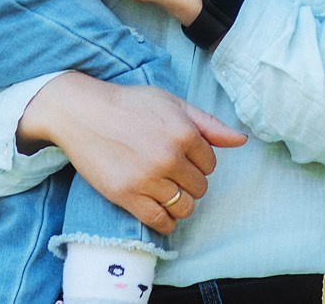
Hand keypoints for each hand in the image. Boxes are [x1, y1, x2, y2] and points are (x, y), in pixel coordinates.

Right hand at [17, 73, 245, 231]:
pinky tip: (159, 210)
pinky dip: (165, 222)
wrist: (82, 113)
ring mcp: (148, 179)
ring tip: (165, 191)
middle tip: (169, 171)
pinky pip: (160, 222)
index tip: (180, 155)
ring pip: (184, 207)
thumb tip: (241, 141)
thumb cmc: (128, 105)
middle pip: (200, 188)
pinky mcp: (127, 196)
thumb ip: (208, 124)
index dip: (197, 161)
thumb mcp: (171, 103)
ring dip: (179, 203)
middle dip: (189, 181)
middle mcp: (169, 157)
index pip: (210, 164)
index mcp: (183, 132)